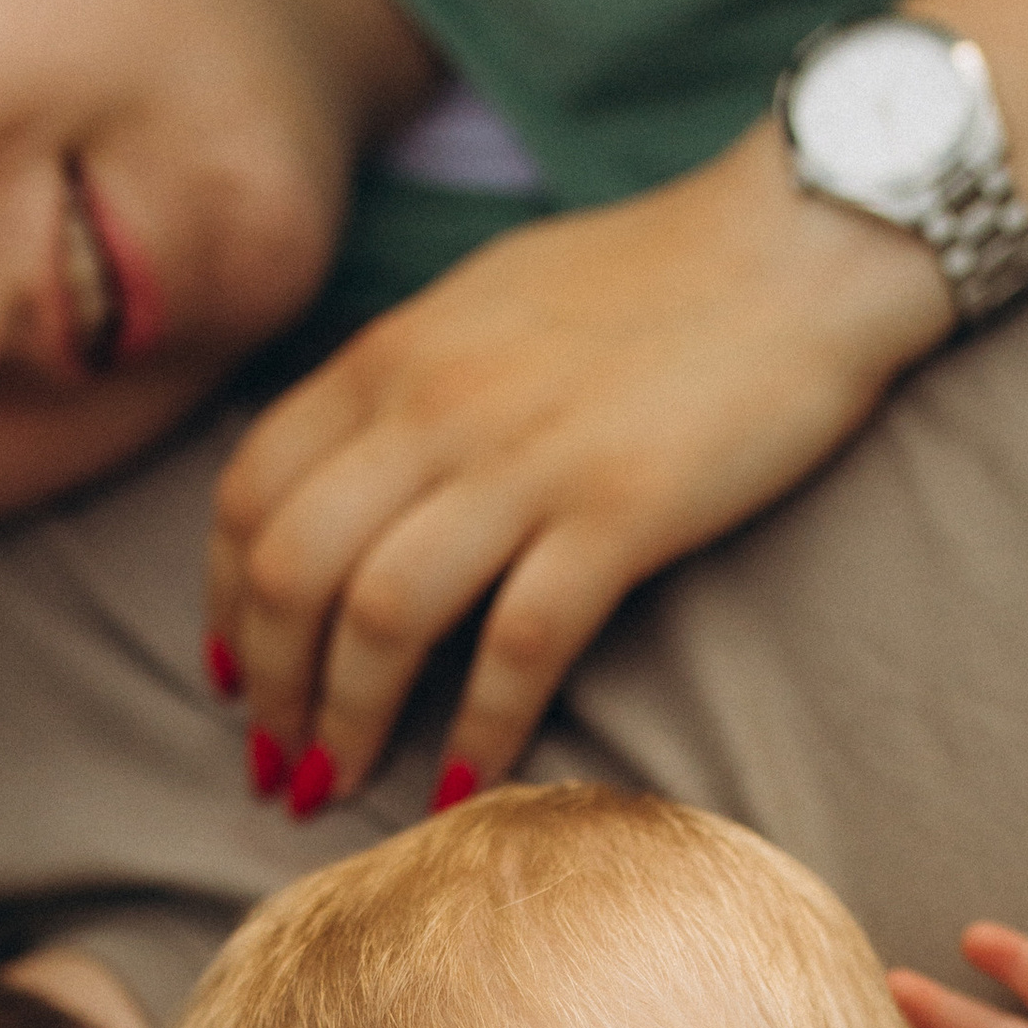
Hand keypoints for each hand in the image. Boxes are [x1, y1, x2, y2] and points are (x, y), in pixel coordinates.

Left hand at [206, 126, 947, 806]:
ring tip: (337, 789)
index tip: (231, 675)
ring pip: (381, 617)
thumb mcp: (489, 303)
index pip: (248, 491)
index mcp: (392, 355)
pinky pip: (517, 646)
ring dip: (346, 722)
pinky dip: (478, 729)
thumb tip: (352, 473)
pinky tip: (460, 788)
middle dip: (269, 688)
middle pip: (293, 570)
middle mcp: (433, 406)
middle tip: (277, 766)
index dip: (223, 601)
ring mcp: (524, 461)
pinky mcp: (619, 514)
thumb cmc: (659, 277)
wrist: (805, 238)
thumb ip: (409, 384)